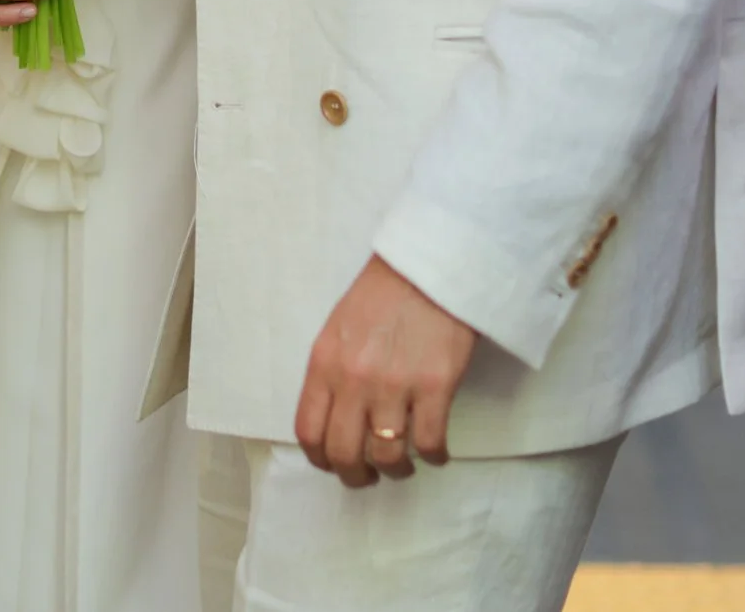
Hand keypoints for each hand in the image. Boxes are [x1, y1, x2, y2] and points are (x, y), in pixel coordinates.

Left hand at [294, 255, 478, 487]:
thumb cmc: (383, 296)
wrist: (430, 269)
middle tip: (369, 476)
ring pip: (386, 455)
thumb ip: (331, 373)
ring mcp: (395, 385)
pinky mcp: (436, 387)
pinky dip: (433, 457)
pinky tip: (436, 453)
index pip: (309, 432)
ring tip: (403, 466)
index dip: (320, 459)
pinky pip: (429, 442)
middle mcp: (353, 380)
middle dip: (356, 476)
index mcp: (324, 364)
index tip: (334, 464)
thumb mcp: (338, 330)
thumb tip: (334, 418)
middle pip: (344, 453)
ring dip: (396, 470)